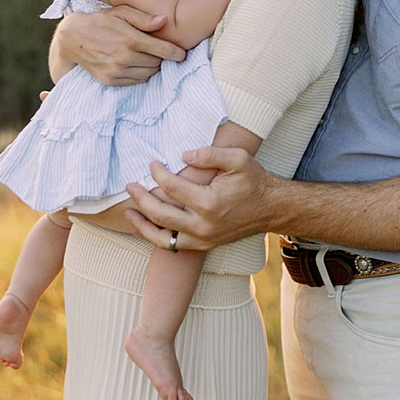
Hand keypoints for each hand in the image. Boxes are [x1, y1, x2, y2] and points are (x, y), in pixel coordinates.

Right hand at [55, 7, 186, 86]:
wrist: (73, 38)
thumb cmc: (100, 21)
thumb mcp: (121, 12)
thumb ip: (144, 18)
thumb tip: (165, 20)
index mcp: (131, 39)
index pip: (165, 51)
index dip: (177, 53)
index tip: (181, 53)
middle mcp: (125, 58)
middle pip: (157, 64)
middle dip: (161, 57)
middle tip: (158, 50)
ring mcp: (117, 71)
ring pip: (148, 74)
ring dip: (151, 67)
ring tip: (145, 57)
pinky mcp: (110, 80)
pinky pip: (135, 81)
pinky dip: (139, 74)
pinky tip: (134, 64)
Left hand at [121, 147, 273, 249]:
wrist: (271, 209)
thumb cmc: (254, 181)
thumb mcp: (237, 158)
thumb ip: (209, 154)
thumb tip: (183, 155)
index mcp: (209, 203)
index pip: (171, 188)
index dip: (157, 174)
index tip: (151, 164)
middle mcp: (203, 225)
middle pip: (160, 214)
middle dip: (141, 198)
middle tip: (129, 185)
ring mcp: (203, 239)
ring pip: (163, 237)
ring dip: (142, 224)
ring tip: (128, 211)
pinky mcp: (204, 246)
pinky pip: (173, 246)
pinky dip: (156, 237)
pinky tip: (143, 227)